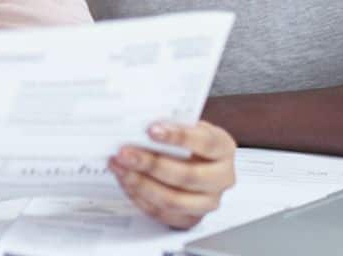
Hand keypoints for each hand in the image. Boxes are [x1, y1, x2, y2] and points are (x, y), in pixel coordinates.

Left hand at [109, 121, 236, 228]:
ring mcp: (208, 202)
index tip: (151, 130)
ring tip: (119, 167)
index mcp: (223, 148)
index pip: (205, 142)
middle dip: (151, 164)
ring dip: (140, 183)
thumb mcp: (185, 126)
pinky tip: (125, 180)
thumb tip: (137, 124)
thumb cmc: (187, 141)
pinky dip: (138, 196)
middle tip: (125, 153)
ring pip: (172, 199)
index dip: (178, 136)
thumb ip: (169, 125)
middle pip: (187, 176)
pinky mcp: (190, 219)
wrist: (195, 163)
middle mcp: (222, 178)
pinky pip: (161, 212)